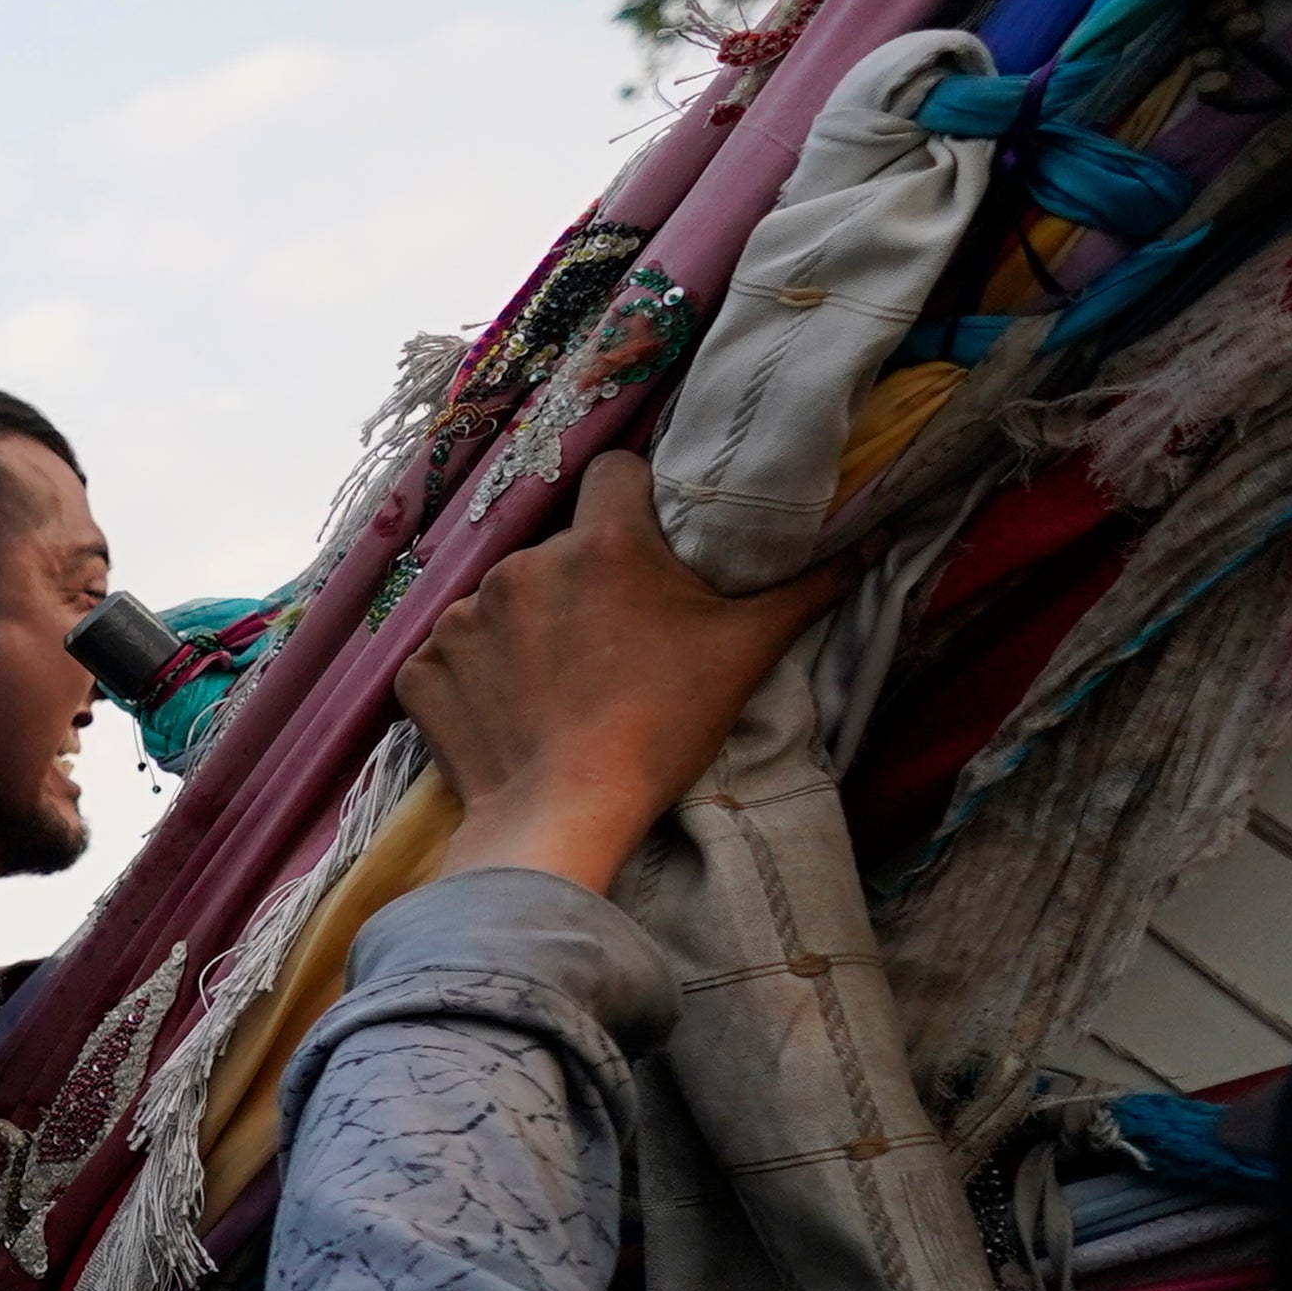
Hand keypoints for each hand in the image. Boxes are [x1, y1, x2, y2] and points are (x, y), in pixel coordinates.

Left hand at [403, 452, 847, 895]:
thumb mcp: (744, 654)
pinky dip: (473, 677)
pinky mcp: (422, 668)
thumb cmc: (661, 731)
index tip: (645, 536)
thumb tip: (869, 541)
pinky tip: (506, 712)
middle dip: (582, 580)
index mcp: (604, 545)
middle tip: (611, 638)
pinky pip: (448, 654)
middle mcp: (524, 564)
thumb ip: (804, 589)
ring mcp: (463, 616)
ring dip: (526, 629)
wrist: (561, 818)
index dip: (632, 498)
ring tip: (558, 685)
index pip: (614, 472)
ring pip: (502, 601)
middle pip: (558, 549)